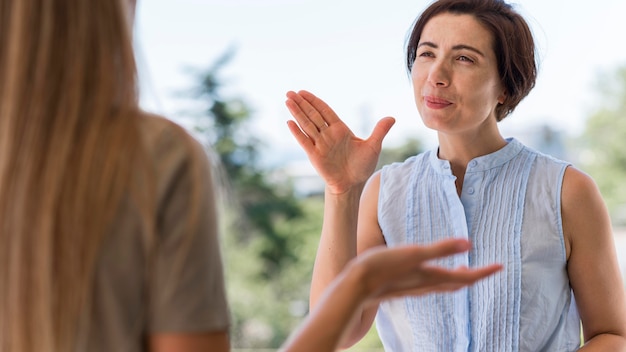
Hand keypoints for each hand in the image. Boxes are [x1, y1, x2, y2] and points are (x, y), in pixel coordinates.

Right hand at [285, 90, 394, 194]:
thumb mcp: (373, 147)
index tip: (304, 92)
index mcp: (340, 129)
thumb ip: (379, 131)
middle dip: (302, 103)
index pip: (325, 111)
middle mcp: (328, 135)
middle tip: (290, 92)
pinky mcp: (315, 155)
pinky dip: (297, 132)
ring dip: (297, 113)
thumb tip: (392, 117)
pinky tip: (289, 122)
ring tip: (287, 101)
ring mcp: (320, 144)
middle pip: (313, 115)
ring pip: (307, 125)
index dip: (314, 101)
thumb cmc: (362, 166)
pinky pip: (305, 141)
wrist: (352, 184)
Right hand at [348, 238, 501, 303]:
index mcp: (432, 277)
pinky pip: (430, 284)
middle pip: (458, 283)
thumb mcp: (413, 253)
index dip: (485, 272)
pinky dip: (441, 278)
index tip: (501, 266)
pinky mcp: (403, 287)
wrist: (355, 287)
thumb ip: (441, 249)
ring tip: (465, 268)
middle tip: (488, 268)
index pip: (466, 276)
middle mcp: (426, 285)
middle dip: (475, 276)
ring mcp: (414, 288)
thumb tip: (469, 244)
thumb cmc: (383, 267)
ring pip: (444, 285)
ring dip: (458, 277)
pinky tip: (432, 272)